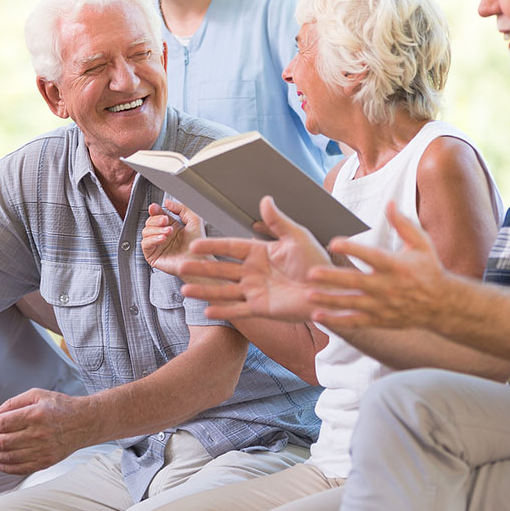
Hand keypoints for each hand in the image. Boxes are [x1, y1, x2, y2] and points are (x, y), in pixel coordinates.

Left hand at [0, 389, 94, 475]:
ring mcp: (43, 450)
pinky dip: (5, 467)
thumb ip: (13, 402)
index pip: (3, 423)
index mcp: (35, 414)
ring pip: (9, 457)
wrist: (85, 422)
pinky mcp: (46, 461)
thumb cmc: (61, 406)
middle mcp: (38, 433)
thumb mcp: (38, 394)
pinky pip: (21, 468)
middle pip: (3, 442)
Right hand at [141, 199, 204, 275]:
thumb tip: (167, 202)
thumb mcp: (193, 219)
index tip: (155, 207)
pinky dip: (152, 239)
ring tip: (168, 232)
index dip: (154, 210)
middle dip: (156, 220)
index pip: (157, 215)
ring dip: (156, 230)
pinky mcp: (153, 256)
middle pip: (149, 222)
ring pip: (145, 232)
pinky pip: (145, 244)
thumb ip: (181, 208)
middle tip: (165, 221)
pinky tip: (162, 239)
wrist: (198, 260)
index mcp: (171, 226)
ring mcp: (157, 245)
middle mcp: (163, 235)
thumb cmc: (198, 244)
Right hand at [180, 196, 332, 321]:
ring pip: (224, 291)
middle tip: (180, 267)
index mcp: (260, 252)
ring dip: (205, 291)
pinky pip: (238, 310)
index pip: (230, 248)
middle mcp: (253, 272)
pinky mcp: (261, 308)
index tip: (194, 244)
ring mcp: (255, 291)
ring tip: (185, 290)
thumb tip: (265, 199)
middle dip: (201, 269)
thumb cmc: (317, 262)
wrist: (329, 289)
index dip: (212, 246)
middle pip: (221, 270)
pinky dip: (223, 311)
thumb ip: (277, 221)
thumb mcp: (297, 237)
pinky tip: (207, 312)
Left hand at [308, 201, 448, 330]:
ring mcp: (383, 306)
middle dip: (333, 278)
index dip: (353, 248)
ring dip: (330, 300)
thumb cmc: (429, 269)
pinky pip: (355, 322)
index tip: (334, 241)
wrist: (442, 305)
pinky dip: (336, 321)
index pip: (372, 256)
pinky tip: (318, 316)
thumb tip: (389, 203)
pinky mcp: (380, 320)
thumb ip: (403, 223)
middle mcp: (388, 287)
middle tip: (311, 273)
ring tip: (309, 295)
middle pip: (357, 282)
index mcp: (397, 265)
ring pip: (352, 304)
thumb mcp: (421, 243)